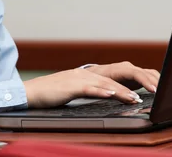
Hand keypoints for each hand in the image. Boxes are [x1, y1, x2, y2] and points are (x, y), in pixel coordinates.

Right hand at [23, 68, 145, 108]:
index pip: (109, 80)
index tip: (137, 93)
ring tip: (133, 98)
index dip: (124, 86)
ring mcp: (76, 79)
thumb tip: (99, 96)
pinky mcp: (70, 86)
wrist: (30, 92)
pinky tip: (111, 94)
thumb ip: (85, 91)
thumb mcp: (71, 91)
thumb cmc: (49, 94)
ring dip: (120, 91)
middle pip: (110, 81)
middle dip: (128, 89)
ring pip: (103, 84)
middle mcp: (82, 74)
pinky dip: (101, 91)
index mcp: (84, 75)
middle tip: (141, 97)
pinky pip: (89, 88)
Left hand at [85, 61, 158, 92]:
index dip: (146, 81)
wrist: (94, 74)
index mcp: (119, 69)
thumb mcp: (103, 86)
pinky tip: (161, 90)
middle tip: (164, 94)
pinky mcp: (136, 75)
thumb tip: (130, 98)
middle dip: (156, 83)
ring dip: (158, 82)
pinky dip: (156, 82)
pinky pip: (150, 76)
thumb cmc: (96, 80)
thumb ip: (115, 92)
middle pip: (146, 73)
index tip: (154, 90)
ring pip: (150, 73)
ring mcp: (133, 70)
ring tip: (165, 93)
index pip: (136, 73)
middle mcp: (128, 67)